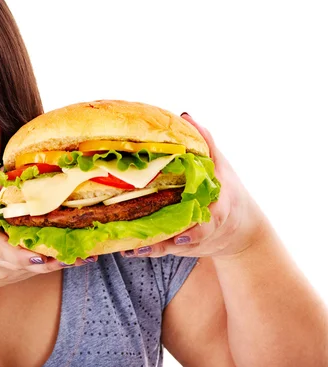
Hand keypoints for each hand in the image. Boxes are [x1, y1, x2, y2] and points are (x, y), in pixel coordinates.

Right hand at [0, 181, 94, 291]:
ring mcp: (21, 272)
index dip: (31, 256)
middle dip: (64, 258)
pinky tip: (82, 252)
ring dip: (70, 259)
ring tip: (92, 249)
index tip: (45, 254)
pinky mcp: (26, 273)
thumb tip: (4, 170)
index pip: (15, 257)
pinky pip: (47, 266)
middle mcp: (12, 264)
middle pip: (41, 264)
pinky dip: (63, 259)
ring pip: (48, 267)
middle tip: (88, 250)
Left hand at [123, 113, 270, 259]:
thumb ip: (206, 144)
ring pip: (171, 247)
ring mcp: (192, 241)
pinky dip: (147, 249)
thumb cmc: (228, 192)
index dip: (196, 232)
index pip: (210, 222)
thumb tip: (186, 116)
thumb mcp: (222, 167)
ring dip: (151, 248)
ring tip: (132, 247)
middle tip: (143, 244)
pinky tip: (127, 248)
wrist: (240, 230)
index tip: (182, 238)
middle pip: (185, 239)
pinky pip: (162, 249)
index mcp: (219, 209)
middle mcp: (204, 228)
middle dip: (165, 242)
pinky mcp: (182, 248)